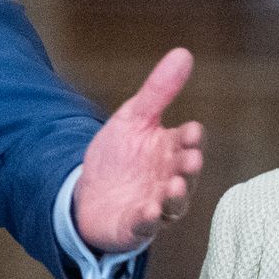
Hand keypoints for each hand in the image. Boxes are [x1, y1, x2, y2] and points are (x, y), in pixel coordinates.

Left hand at [72, 47, 204, 252]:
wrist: (87, 191)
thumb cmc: (120, 156)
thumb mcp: (134, 118)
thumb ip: (159, 91)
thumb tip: (184, 52)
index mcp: (169, 150)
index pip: (188, 142)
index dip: (191, 138)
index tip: (191, 131)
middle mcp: (168, 178)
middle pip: (185, 173)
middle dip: (189, 167)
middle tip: (190, 159)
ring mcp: (154, 204)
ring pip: (172, 203)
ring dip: (175, 196)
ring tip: (174, 185)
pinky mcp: (135, 226)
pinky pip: (145, 225)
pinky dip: (148, 220)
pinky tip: (148, 211)